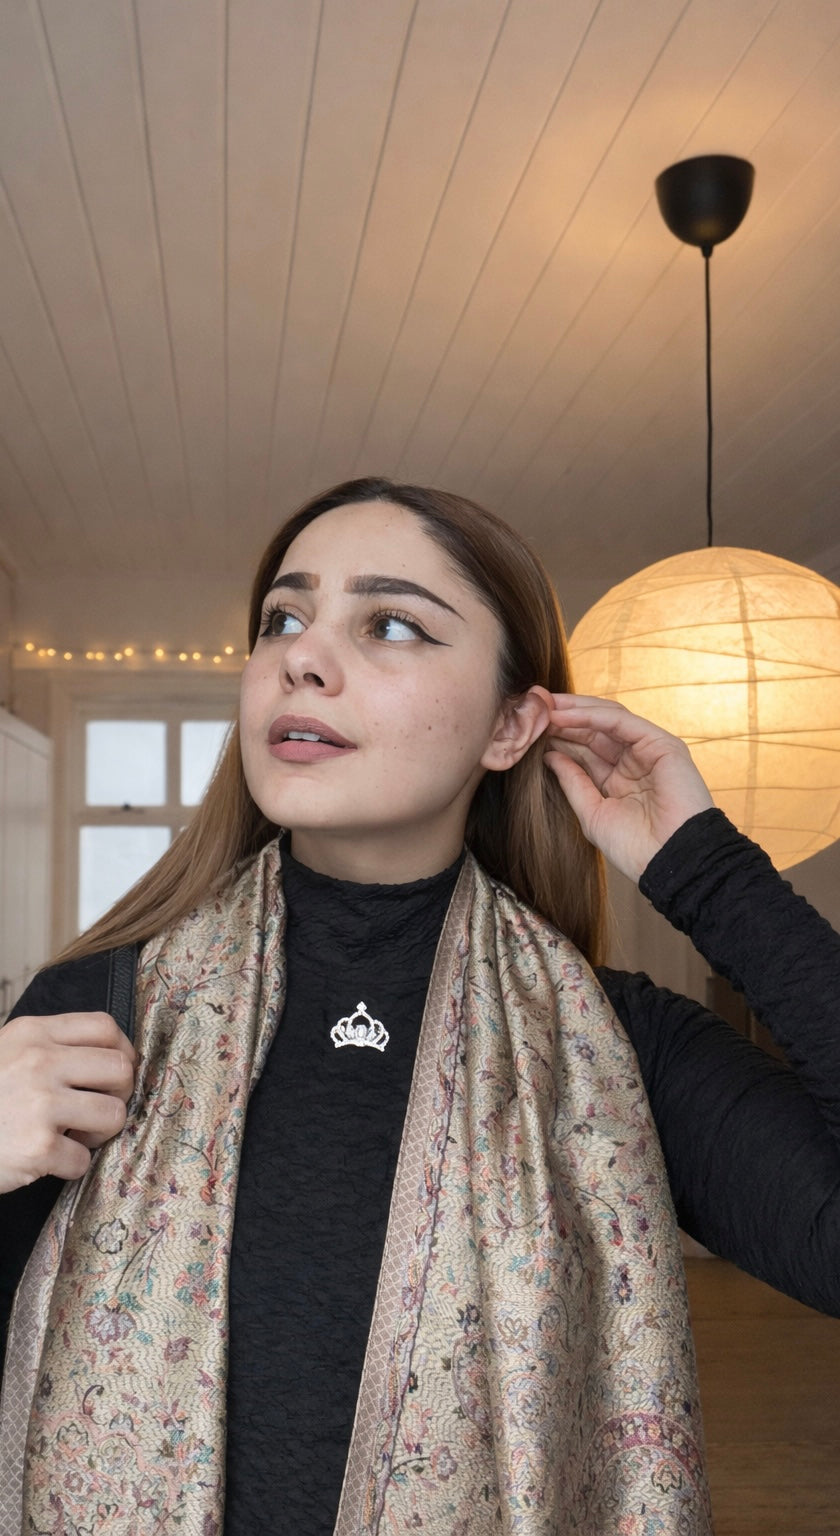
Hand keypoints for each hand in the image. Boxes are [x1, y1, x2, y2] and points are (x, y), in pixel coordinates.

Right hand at [0, 1012, 135, 1193]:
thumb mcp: (7, 1052)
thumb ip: (50, 1047)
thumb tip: (113, 1055)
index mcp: (33, 1033)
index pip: (105, 1027)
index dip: (122, 1051)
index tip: (115, 1073)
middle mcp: (39, 1061)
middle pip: (120, 1070)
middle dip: (118, 1094)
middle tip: (97, 1109)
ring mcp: (39, 1103)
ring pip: (113, 1115)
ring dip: (99, 1133)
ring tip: (73, 1135)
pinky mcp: (38, 1146)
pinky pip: (84, 1159)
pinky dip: (70, 1166)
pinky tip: (48, 1159)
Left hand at [543, 694, 713, 881]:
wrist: (671, 863)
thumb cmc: (636, 848)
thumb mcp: (592, 813)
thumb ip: (573, 781)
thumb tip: (549, 755)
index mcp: (619, 779)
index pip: (586, 748)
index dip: (559, 735)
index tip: (528, 727)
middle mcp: (635, 761)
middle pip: (594, 729)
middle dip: (563, 716)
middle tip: (532, 706)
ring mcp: (650, 750)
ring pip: (607, 719)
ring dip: (574, 711)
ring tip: (543, 707)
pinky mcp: (662, 744)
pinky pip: (622, 722)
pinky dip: (591, 716)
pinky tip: (564, 715)